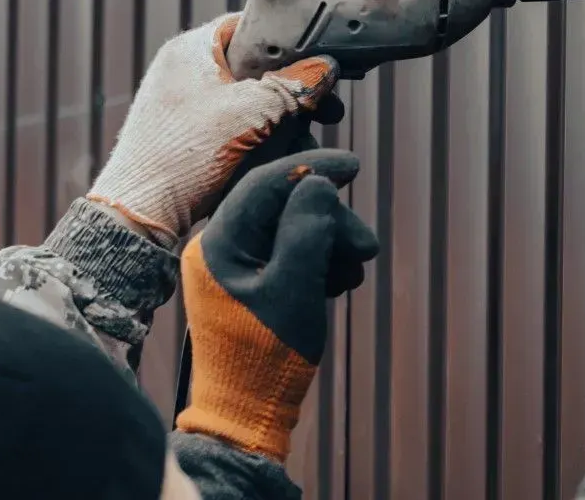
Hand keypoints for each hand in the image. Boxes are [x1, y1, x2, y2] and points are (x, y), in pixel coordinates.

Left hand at [87, 14, 340, 243]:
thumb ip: (294, 86)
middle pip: (255, 64)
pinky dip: (261, 133)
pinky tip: (283, 151)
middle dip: (293, 87)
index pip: (252, 24)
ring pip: (248, 96)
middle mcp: (185, 68)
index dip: (291, 40)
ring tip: (311, 132)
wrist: (139, 215)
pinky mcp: (187, 132)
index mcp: (192, 47)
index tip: (321, 60)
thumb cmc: (184, 156)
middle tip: (327, 106)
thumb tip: (325, 69)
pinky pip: (235, 122)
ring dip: (282, 114)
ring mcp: (184, 101)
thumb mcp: (252, 114)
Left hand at [175, 149, 378, 460]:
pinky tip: (337, 285)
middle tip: (365, 248)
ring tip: (352, 275)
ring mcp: (238, 267)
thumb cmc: (265, 359)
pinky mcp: (255, 285)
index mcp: (219, 244)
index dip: (312, 168)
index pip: (266, 184)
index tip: (354, 167)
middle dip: (331, 221)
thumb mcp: (293, 291)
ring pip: (296, 230)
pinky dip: (322, 263)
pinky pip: (294, 254)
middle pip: (286, 207)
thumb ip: (306, 232)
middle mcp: (223, 248)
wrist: (248, 417)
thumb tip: (317, 184)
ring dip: (332, 244)